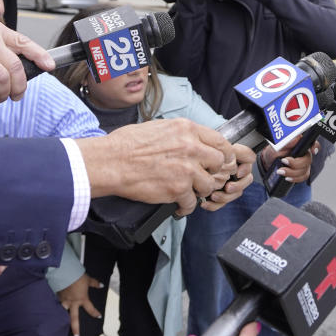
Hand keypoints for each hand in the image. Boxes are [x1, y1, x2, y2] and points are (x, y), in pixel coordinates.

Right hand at [57, 273, 102, 335]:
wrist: (65, 273)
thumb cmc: (77, 276)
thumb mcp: (87, 280)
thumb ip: (94, 284)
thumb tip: (102, 285)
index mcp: (82, 299)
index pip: (90, 308)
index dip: (95, 313)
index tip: (98, 316)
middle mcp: (73, 303)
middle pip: (74, 319)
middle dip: (76, 329)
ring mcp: (64, 301)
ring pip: (62, 314)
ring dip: (61, 321)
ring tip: (58, 329)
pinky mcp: (56, 297)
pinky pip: (55, 305)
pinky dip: (53, 309)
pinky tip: (49, 314)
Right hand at [76, 119, 233, 213]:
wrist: (111, 161)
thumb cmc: (128, 144)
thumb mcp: (160, 127)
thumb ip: (182, 135)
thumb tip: (193, 141)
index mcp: (186, 129)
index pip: (220, 141)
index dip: (223, 153)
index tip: (221, 161)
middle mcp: (191, 147)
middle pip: (219, 163)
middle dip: (212, 172)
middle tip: (202, 177)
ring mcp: (186, 169)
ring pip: (208, 185)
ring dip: (198, 190)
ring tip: (187, 192)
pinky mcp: (178, 189)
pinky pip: (192, 202)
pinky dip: (185, 207)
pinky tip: (178, 205)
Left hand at [202, 143, 254, 211]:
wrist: (190, 169)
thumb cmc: (202, 156)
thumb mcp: (216, 149)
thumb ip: (232, 150)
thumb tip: (244, 157)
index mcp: (236, 160)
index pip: (248, 163)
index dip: (245, 169)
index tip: (238, 173)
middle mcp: (235, 172)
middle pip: (245, 181)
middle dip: (237, 186)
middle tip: (228, 187)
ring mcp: (228, 184)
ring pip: (235, 194)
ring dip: (225, 197)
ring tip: (213, 196)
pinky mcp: (220, 195)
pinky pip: (222, 203)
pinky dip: (214, 205)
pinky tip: (205, 203)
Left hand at [259, 138, 316, 183]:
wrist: (269, 164)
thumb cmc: (274, 152)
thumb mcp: (277, 146)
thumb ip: (287, 142)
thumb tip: (298, 137)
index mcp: (300, 144)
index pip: (312, 143)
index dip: (315, 146)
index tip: (312, 151)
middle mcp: (304, 154)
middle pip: (308, 160)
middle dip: (296, 163)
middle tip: (283, 161)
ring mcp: (304, 164)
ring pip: (304, 170)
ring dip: (292, 172)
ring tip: (280, 171)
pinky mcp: (302, 172)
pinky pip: (303, 177)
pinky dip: (295, 178)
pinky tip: (287, 178)